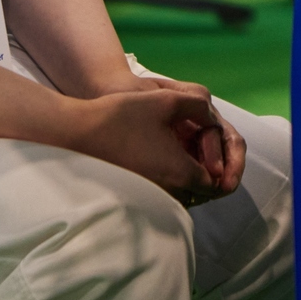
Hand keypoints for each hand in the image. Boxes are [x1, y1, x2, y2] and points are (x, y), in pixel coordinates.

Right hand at [68, 87, 237, 204]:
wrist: (77, 134)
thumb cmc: (120, 116)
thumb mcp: (166, 100)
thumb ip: (199, 106)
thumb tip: (213, 118)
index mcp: (181, 174)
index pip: (219, 183)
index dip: (222, 163)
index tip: (208, 141)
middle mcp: (170, 194)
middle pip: (205, 192)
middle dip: (210, 169)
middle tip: (198, 142)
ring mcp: (153, 199)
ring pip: (187, 195)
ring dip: (193, 174)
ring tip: (182, 145)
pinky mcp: (139, 198)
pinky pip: (169, 196)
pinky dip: (175, 179)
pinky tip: (164, 153)